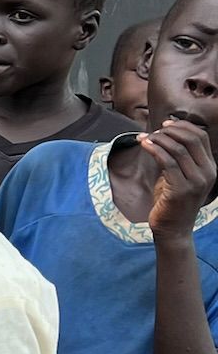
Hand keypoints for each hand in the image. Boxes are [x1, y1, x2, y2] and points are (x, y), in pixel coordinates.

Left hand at [142, 115, 216, 237]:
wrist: (173, 229)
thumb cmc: (173, 201)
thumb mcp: (180, 176)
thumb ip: (178, 157)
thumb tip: (164, 133)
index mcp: (210, 168)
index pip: (201, 137)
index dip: (183, 126)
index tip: (165, 124)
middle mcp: (207, 173)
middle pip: (191, 139)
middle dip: (170, 131)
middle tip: (153, 131)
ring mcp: (196, 182)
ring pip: (178, 149)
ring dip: (159, 139)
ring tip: (145, 138)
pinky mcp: (181, 189)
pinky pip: (167, 161)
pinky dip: (154, 149)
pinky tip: (144, 145)